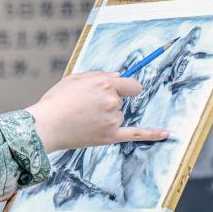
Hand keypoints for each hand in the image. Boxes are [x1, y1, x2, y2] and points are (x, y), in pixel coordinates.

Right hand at [24, 71, 169, 152]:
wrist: (46, 126)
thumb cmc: (57, 101)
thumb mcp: (75, 78)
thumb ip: (99, 75)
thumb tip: (119, 76)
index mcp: (104, 84)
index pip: (130, 84)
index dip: (124, 87)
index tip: (121, 89)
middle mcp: (112, 101)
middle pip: (121, 100)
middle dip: (107, 101)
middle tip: (85, 106)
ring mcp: (113, 120)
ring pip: (118, 115)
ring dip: (106, 116)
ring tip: (82, 119)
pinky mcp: (110, 137)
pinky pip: (136, 134)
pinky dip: (152, 134)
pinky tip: (166, 134)